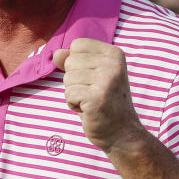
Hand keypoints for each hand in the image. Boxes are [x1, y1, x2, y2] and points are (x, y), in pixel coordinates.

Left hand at [53, 38, 145, 152]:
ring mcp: (107, 80)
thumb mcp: (91, 77)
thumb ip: (74, 62)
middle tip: (93, 94)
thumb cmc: (104, 103)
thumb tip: (57, 53)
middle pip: (70, 62)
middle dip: (74, 81)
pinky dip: (74, 105)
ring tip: (91, 102)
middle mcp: (113, 64)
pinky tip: (89, 110)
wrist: (122, 133)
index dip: (77, 64)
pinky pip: (69, 94)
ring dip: (74, 94)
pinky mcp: (97, 97)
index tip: (93, 79)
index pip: (77, 45)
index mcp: (114, 54)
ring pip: (68, 79)